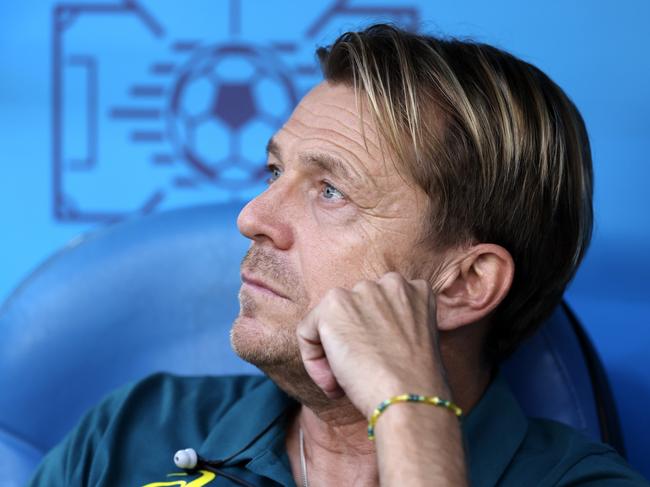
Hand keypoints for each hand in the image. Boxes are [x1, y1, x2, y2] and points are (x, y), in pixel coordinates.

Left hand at [296, 272, 449, 417]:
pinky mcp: (334, 306)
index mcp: (415, 291)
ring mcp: (361, 292)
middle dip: (351, 341)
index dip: (373, 340)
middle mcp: (389, 283)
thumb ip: (395, 327)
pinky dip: (312, 360)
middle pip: (353, 311)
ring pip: (328, 321)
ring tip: (344, 381)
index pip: (379, 307)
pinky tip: (331, 382)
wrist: (410, 397)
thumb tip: (362, 339)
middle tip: (358, 375)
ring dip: (332, 352)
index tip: (376, 365)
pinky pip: (306, 332)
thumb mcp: (416, 343)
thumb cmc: (417, 385)